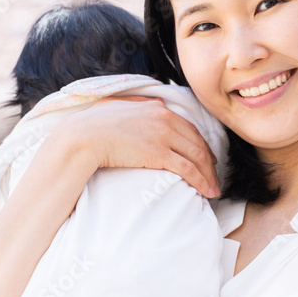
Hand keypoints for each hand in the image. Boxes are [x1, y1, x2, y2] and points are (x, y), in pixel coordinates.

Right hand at [51, 96, 220, 197]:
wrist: (84, 135)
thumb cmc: (93, 124)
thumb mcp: (118, 107)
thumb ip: (136, 106)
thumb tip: (145, 107)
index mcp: (156, 107)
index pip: (187, 127)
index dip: (200, 144)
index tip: (205, 157)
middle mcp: (165, 118)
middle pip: (197, 142)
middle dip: (209, 161)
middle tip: (214, 175)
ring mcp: (163, 135)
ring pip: (197, 156)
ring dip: (209, 174)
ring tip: (213, 188)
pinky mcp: (159, 153)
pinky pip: (188, 169)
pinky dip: (201, 180)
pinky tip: (206, 190)